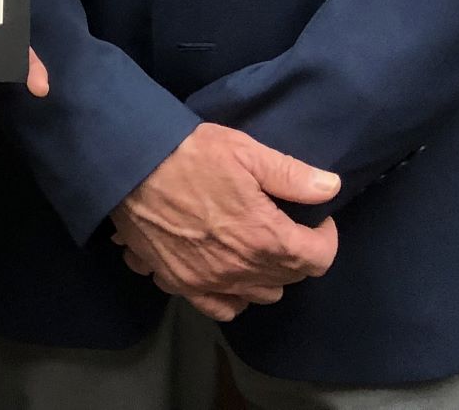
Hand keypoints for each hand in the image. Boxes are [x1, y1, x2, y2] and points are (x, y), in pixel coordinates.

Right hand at [108, 124, 340, 321]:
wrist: (128, 165)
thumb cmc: (188, 153)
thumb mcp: (245, 151)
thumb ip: (292, 175)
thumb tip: (331, 188)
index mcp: (263, 237)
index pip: (317, 259)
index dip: (325, 238)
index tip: (317, 219)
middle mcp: (240, 269)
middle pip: (290, 278)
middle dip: (297, 253)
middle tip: (287, 225)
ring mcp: (209, 281)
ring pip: (259, 295)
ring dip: (268, 274)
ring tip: (258, 246)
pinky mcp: (180, 284)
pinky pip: (220, 308)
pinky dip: (233, 296)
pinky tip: (230, 273)